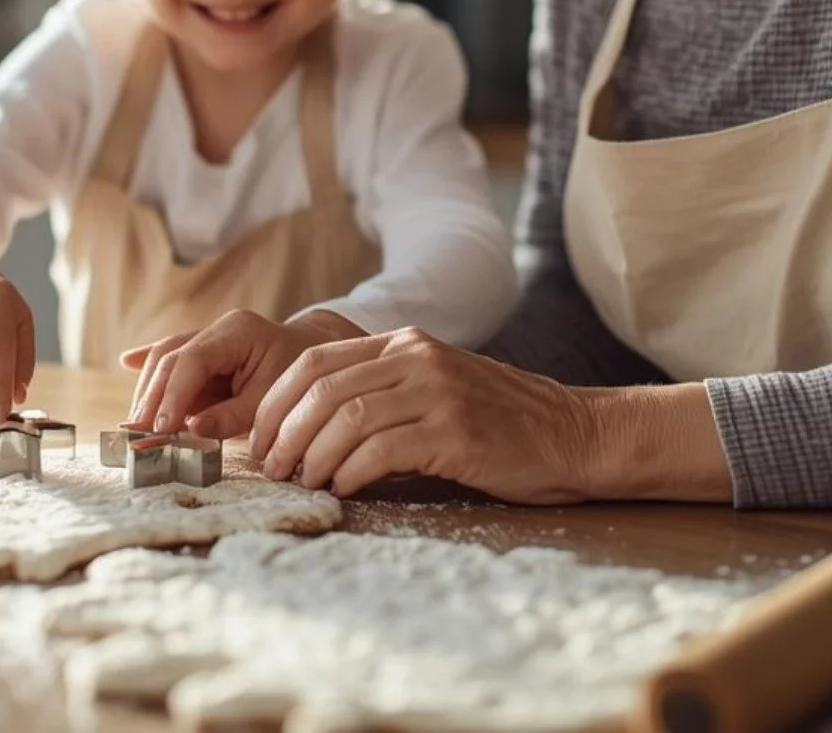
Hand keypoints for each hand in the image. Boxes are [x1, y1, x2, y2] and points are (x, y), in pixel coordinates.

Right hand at [120, 308, 365, 439]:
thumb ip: (232, 416)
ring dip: (147, 390)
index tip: (159, 427)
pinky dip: (150, 365)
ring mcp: (208, 337)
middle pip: (171, 356)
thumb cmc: (297, 383)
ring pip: (164, 356)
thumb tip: (190, 430)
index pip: (193, 360)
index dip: (173, 394)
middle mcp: (218, 328)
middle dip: (152, 396)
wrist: (315, 360)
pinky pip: (170, 355)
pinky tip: (127, 362)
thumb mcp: (271, 403)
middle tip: (136, 433)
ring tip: (134, 425)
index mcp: (239, 331)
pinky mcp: (202, 352)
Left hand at [252, 327, 596, 502]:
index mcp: (404, 343)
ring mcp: (438, 392)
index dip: (276, 401)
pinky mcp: (457, 432)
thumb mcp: (432, 387)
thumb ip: (380, 392)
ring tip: (304, 482)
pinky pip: (383, 449)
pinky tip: (344, 488)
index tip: (260, 439)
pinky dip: (351, 471)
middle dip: (284, 431)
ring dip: (313, 455)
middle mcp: (417, 358)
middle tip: (272, 468)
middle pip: (322, 388)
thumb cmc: (496, 422)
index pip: (316, 361)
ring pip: (347, 417)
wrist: (571, 434)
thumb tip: (305, 430)